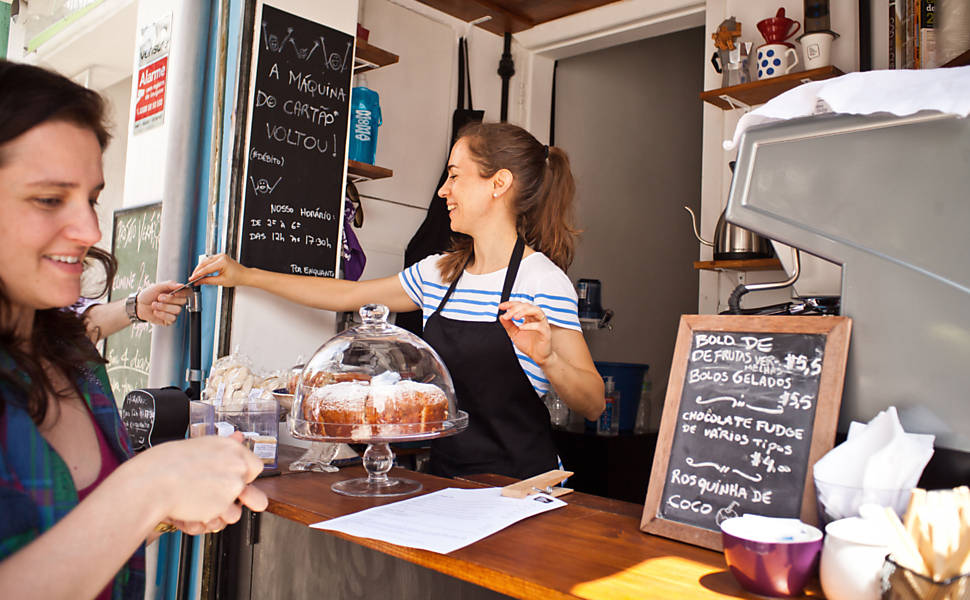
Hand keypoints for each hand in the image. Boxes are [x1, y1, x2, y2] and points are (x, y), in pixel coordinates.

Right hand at [133, 433, 267, 525]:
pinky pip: (219, 521)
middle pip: (251, 492)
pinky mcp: (222, 507)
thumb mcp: (199, 445)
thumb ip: (224, 445)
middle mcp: (237, 466)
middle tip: (216, 495)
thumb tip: (238, 437)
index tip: (228, 479)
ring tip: (199, 502)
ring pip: (236, 511)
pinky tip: (191, 508)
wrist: (151, 482)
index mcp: (231, 448)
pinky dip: (205, 519)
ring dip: (220, 512)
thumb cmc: (165, 463)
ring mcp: (232, 487)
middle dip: (237, 499)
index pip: (255, 467)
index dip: (242, 477)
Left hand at [136, 281, 190, 325]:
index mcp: (176, 293)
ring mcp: (174, 312)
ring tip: (154, 305)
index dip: (183, 293)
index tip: (175, 293)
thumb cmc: (148, 295)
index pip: (188, 292)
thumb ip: (170, 284)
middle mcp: (177, 302)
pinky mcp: (170, 320)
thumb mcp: (157, 286)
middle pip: (183, 301)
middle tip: (159, 297)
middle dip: (170, 299)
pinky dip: (162, 314)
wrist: (139, 306)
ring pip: (177, 310)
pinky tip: (156, 312)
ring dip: (164, 307)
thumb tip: (181, 285)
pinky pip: (172, 318)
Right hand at [188, 253, 246, 287]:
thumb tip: (199, 281)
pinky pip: (209, 260)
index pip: (206, 269)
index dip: (197, 274)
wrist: (244, 275)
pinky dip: (204, 266)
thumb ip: (208, 281)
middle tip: (192, 278)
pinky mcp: (220, 257)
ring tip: (196, 275)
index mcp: (222, 262)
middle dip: (197, 271)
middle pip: (204, 263)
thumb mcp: (221, 281)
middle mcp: (221, 257)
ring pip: (206, 261)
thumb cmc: (237, 278)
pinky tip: (202, 271)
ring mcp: (221, 256)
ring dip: (200, 268)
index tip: (192, 279)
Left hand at [497, 301, 552, 364]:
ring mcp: (542, 323)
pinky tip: (521, 328)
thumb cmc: (528, 344)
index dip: (510, 304)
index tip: (501, 307)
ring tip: (515, 317)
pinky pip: (539, 326)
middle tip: (506, 316)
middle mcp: (536, 317)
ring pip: (536, 311)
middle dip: (515, 309)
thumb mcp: (514, 333)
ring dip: (524, 312)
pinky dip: (530, 325)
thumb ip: (508, 325)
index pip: (520, 305)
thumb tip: (501, 317)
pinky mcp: (546, 332)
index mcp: (529, 316)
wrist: (537, 356)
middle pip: (527, 306)